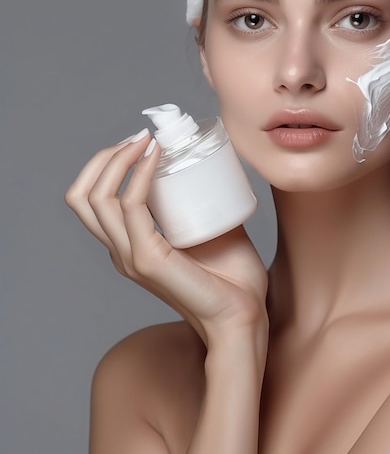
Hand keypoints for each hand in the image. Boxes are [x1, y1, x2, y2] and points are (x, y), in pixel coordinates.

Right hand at [65, 129, 267, 346]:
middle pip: (83, 196)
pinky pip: (131, 208)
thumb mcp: (208, 228)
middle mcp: (122, 251)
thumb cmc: (230, 276)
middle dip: (104, 157)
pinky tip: (158, 158)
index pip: (91, 200)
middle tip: (139, 137)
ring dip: (118, 159)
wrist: (243, 316)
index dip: (105, 165)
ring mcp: (131, 257)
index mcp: (130, 245)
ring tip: (146, 140)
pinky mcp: (149, 260)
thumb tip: (210, 166)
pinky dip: (140, 175)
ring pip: (97, 198)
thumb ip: (200, 204)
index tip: (140, 141)